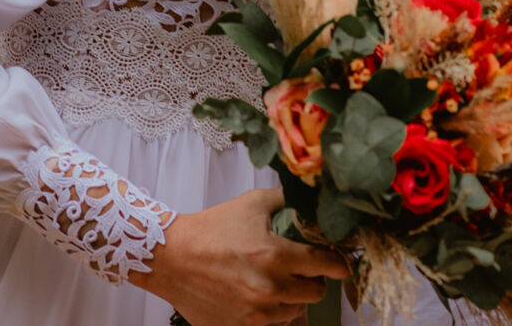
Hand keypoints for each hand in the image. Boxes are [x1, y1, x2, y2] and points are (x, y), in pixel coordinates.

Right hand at [130, 187, 347, 325]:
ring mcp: (256, 314)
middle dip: (314, 280)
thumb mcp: (251, 204)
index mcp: (276, 255)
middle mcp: (270, 288)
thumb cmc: (211, 229)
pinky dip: (272, 314)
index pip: (326, 264)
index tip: (340, 262)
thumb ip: (285, 200)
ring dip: (293, 299)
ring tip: (277, 283)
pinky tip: (261, 298)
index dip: (337, 263)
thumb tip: (310, 197)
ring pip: (296, 312)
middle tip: (303, 271)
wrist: (172, 258)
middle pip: (316, 292)